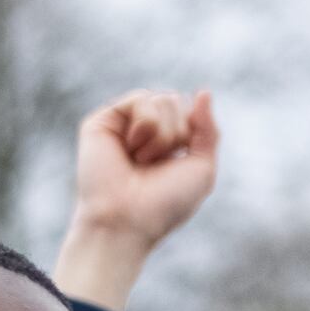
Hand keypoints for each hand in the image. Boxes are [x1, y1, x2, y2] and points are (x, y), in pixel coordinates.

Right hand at [55, 88, 219, 309]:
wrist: (128, 219)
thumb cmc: (164, 203)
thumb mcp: (202, 167)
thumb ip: (208, 129)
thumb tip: (203, 91)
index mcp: (166, 141)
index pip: (189, 110)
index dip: (192, 132)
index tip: (178, 161)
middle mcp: (142, 130)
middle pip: (176, 101)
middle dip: (177, 133)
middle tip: (156, 163)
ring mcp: (122, 125)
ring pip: (161, 98)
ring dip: (162, 134)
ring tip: (141, 159)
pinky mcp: (102, 121)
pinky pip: (140, 98)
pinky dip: (146, 125)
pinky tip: (131, 148)